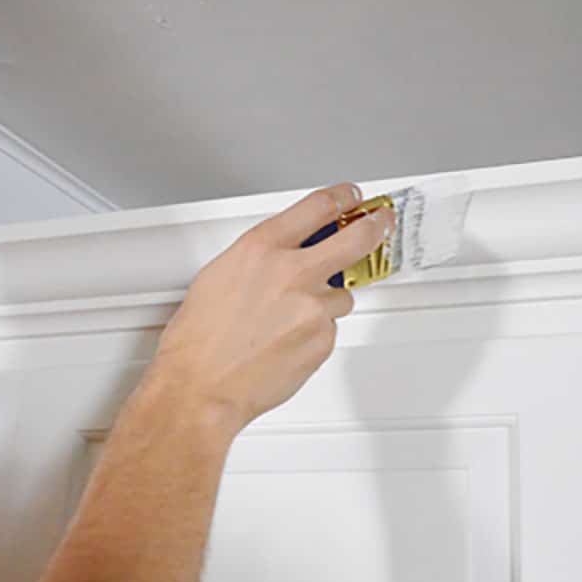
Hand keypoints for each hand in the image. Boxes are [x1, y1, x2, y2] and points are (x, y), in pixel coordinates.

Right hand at [146, 183, 394, 440]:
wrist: (201, 385)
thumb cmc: (200, 337)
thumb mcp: (220, 273)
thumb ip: (261, 256)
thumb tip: (283, 251)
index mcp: (262, 248)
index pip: (317, 206)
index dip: (341, 198)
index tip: (351, 197)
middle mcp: (293, 273)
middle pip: (356, 238)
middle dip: (375, 226)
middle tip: (381, 223)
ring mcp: (313, 308)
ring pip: (341, 295)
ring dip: (325, 302)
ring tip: (287, 321)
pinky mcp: (323, 340)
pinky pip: (330, 328)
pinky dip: (314, 333)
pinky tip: (285, 343)